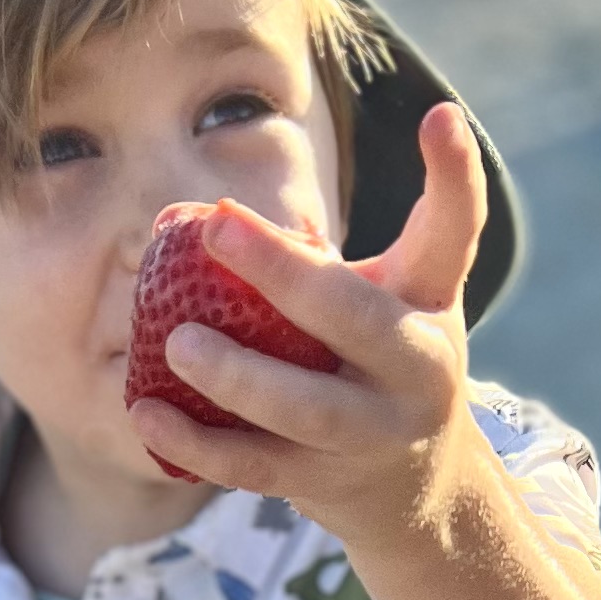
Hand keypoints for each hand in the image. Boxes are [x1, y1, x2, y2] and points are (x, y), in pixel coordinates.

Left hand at [125, 102, 488, 550]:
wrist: (416, 485)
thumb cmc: (376, 359)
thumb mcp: (377, 296)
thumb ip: (307, 254)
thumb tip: (181, 220)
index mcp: (430, 301)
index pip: (454, 229)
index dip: (453, 174)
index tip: (439, 114)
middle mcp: (417, 368)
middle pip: (356, 320)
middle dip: (286, 274)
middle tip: (216, 226)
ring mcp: (374, 434)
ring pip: (306, 409)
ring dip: (237, 377)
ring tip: (175, 343)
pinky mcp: (327, 483)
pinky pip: (256, 467)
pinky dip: (197, 444)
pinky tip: (145, 412)